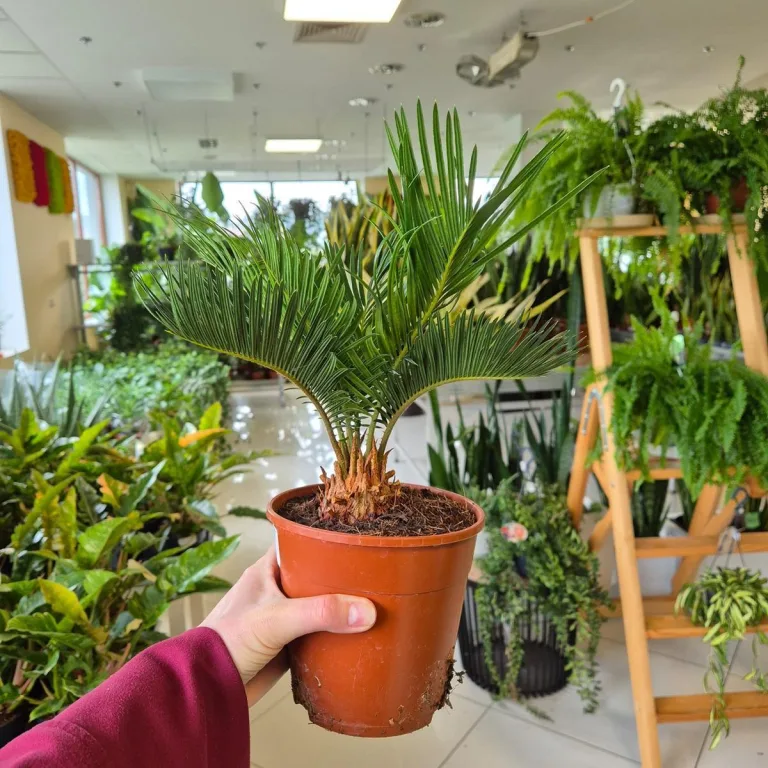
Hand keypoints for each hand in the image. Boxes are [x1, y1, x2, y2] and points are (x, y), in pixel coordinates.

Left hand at [201, 546, 375, 705]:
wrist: (207, 689)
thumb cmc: (227, 641)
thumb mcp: (277, 619)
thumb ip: (321, 612)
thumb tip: (366, 611)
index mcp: (268, 569)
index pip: (302, 543)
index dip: (326, 539)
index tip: (356, 538)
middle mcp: (277, 590)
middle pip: (317, 576)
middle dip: (342, 577)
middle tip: (373, 573)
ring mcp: (283, 618)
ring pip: (320, 606)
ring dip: (340, 608)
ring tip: (374, 600)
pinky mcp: (288, 645)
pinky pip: (318, 635)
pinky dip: (335, 635)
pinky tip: (357, 634)